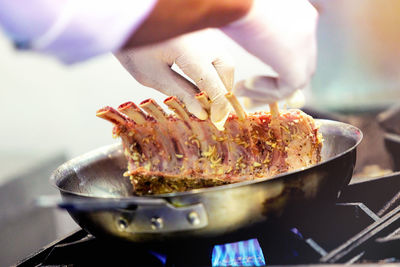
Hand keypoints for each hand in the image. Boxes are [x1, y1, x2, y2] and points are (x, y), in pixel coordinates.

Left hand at [115, 30, 233, 129]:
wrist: (125, 20)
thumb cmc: (134, 49)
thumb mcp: (154, 76)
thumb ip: (181, 93)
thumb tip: (201, 112)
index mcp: (190, 52)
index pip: (213, 83)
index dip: (218, 105)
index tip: (217, 121)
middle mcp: (202, 39)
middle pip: (226, 69)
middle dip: (223, 92)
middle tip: (214, 110)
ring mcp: (203, 33)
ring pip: (224, 59)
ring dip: (221, 79)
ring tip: (209, 97)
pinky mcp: (200, 31)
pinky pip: (216, 52)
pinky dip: (215, 68)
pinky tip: (204, 80)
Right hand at [221, 0, 317, 103]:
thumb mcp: (246, 11)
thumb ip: (255, 25)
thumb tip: (242, 36)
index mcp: (297, 10)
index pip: (297, 43)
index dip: (278, 61)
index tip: (254, 71)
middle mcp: (306, 24)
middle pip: (302, 62)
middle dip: (277, 80)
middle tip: (250, 89)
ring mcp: (304, 43)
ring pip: (296, 78)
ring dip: (268, 90)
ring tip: (244, 93)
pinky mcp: (294, 61)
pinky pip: (286, 87)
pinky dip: (265, 93)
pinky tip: (245, 88)